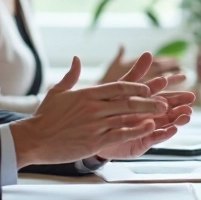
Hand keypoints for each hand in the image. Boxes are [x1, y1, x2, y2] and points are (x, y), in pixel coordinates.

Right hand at [10, 57, 167, 166]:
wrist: (34, 139)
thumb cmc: (46, 116)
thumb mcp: (58, 92)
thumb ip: (71, 75)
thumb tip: (77, 59)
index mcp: (88, 94)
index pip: (119, 86)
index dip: (137, 87)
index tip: (150, 89)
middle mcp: (94, 107)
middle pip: (128, 101)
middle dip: (150, 101)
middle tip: (166, 102)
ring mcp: (95, 124)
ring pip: (128, 117)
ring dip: (148, 114)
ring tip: (164, 113)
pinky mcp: (94, 140)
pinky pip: (120, 134)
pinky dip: (136, 130)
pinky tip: (149, 128)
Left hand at [98, 52, 196, 159]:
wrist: (93, 132)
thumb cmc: (108, 108)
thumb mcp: (122, 89)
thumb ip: (137, 73)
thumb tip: (149, 53)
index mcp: (146, 101)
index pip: (162, 90)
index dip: (173, 83)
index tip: (184, 75)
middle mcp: (149, 115)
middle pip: (168, 107)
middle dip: (180, 103)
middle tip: (191, 97)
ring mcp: (147, 129)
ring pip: (165, 123)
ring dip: (177, 118)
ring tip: (188, 113)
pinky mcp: (141, 142)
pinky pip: (154, 139)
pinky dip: (164, 134)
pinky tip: (174, 129)